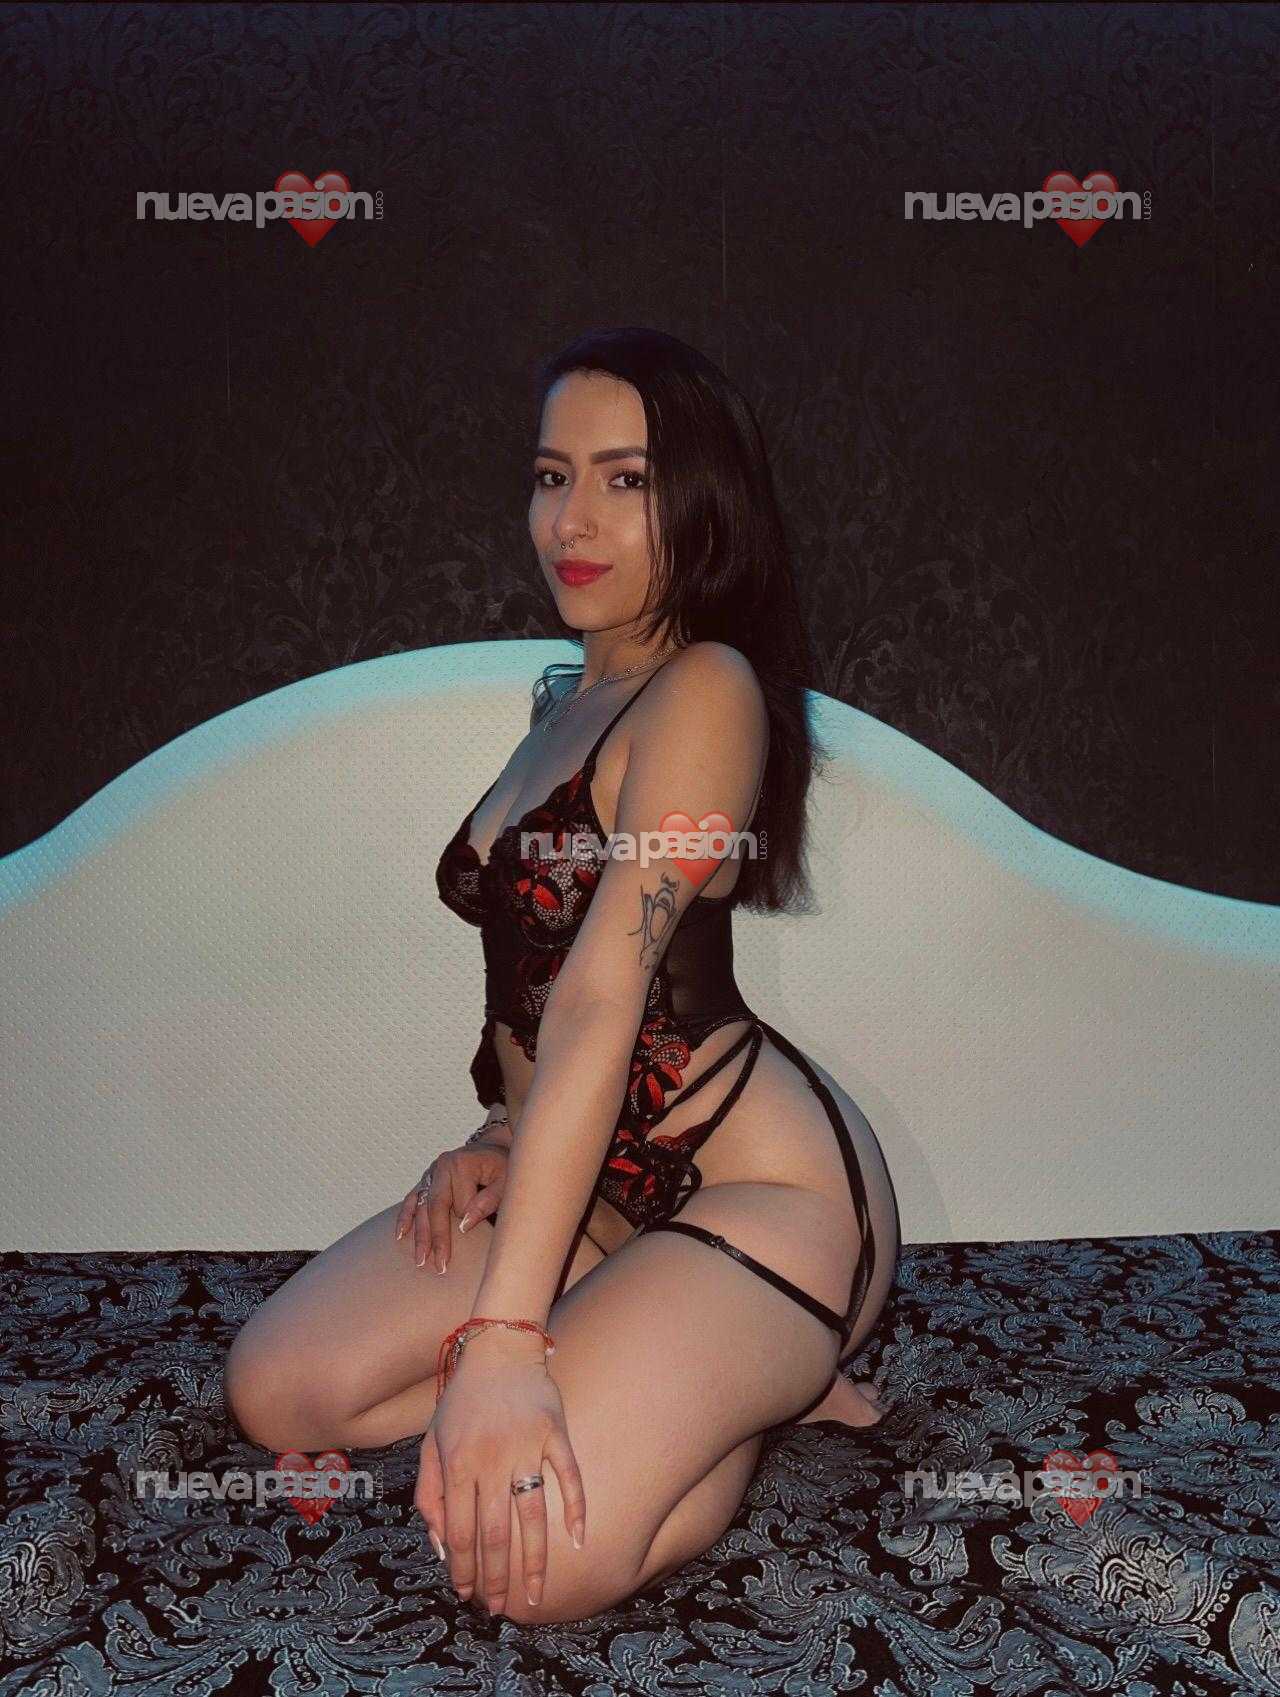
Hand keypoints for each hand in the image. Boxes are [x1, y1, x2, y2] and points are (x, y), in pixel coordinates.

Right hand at [395, 1134, 509, 1272]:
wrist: (494, 1148)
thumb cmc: (503, 1167)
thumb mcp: (506, 1180)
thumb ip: (489, 1201)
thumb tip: (464, 1225)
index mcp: (461, 1164)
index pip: (461, 1202)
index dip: (469, 1219)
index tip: (480, 1230)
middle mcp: (441, 1166)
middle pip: (435, 1207)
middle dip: (437, 1238)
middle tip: (440, 1266)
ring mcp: (430, 1172)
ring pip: (421, 1207)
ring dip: (420, 1235)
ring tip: (421, 1260)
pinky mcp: (425, 1180)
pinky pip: (412, 1200)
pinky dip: (406, 1217)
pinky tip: (401, 1235)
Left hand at [414, 1330, 586, 1614]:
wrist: (499, 1348)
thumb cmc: (462, 1401)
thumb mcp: (432, 1443)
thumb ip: (429, 1494)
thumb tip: (442, 1548)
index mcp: (457, 1463)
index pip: (460, 1531)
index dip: (463, 1569)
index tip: (467, 1595)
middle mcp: (490, 1458)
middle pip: (496, 1533)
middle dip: (496, 1578)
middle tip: (498, 1609)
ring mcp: (526, 1445)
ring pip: (533, 1516)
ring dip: (535, 1562)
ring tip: (536, 1597)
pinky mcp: (555, 1433)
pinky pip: (570, 1477)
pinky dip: (577, 1510)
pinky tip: (579, 1542)